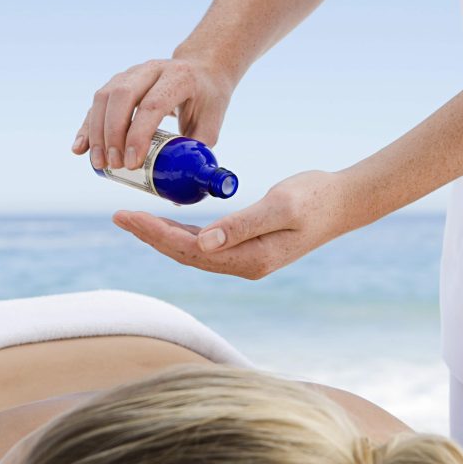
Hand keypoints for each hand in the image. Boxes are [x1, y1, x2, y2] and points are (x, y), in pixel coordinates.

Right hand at [72, 57, 233, 169]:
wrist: (201, 68)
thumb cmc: (208, 99)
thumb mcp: (211, 123)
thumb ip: (197, 153)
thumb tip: (178, 195)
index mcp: (178, 77)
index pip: (152, 105)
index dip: (139, 135)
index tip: (133, 164)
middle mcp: (151, 69)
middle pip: (122, 97)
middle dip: (113, 135)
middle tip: (116, 166)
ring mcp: (131, 72)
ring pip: (104, 97)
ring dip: (97, 132)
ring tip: (100, 164)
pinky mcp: (117, 81)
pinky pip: (97, 103)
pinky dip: (87, 126)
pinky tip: (80, 148)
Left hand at [113, 170, 352, 278]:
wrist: (342, 202)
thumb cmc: (315, 199)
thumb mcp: (280, 206)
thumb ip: (242, 225)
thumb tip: (202, 243)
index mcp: (249, 258)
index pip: (189, 250)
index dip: (155, 233)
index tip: (127, 215)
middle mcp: (243, 264)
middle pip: (184, 253)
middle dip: (150, 235)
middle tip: (119, 216)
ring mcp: (245, 258)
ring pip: (192, 250)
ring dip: (163, 235)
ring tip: (134, 219)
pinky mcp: (247, 248)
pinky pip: (205, 243)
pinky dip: (182, 232)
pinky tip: (167, 221)